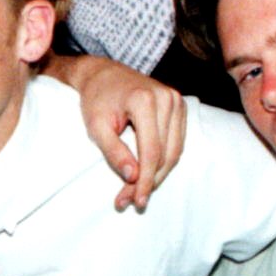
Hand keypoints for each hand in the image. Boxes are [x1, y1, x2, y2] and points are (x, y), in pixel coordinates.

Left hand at [48, 54, 187, 210]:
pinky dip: (164, 161)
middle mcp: (166, 98)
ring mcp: (176, 100)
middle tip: (131, 201)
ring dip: (158, 175)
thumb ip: (114, 152)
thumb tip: (132, 177)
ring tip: (139, 192)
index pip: (151, 151)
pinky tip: (149, 174)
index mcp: (144, 100)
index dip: (144, 180)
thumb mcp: (96, 127)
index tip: (135, 201)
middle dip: (149, 181)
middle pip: (165, 154)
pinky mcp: (179, 105)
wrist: (103, 74)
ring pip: (175, 151)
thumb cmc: (96, 99)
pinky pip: (177, 142)